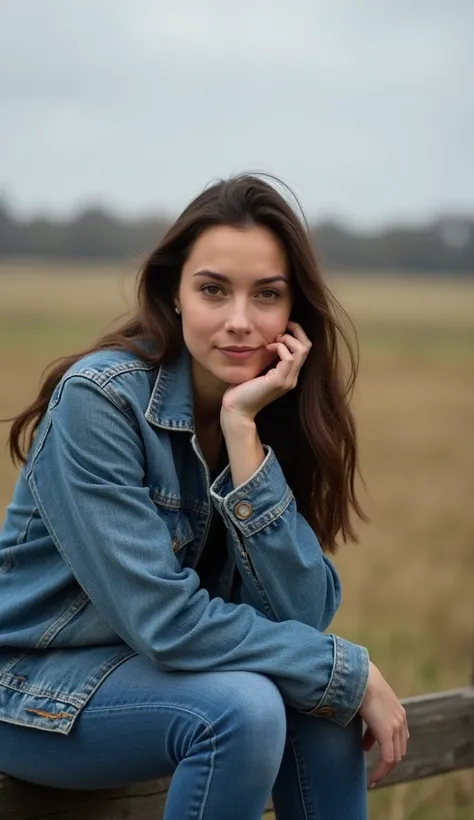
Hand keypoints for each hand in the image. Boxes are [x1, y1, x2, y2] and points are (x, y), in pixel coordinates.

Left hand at [220, 321, 311, 422]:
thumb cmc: (242, 389)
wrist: (237, 409)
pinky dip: (280, 347)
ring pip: (301, 350)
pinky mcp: (279, 381)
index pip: (303, 350)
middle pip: (306, 347)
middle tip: (280, 328)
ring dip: (287, 339)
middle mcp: (292, 378)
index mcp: (288, 375)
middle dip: (296, 331)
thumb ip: (266, 357)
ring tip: (273, 340)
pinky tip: (267, 348)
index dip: (296, 335)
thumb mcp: (258, 369)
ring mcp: (288, 380)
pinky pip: (288, 357)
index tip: (282, 328)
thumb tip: (267, 340)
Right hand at [359, 662, 409, 787]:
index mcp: (398, 712)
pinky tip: (373, 779)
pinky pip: (387, 759)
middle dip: (387, 763)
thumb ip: (369, 717)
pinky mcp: (387, 733)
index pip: (399, 739)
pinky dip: (381, 771)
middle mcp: (400, 721)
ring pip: (394, 757)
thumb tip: (363, 735)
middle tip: (375, 772)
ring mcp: (395, 727)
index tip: (376, 758)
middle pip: (398, 750)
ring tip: (374, 778)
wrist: (360, 675)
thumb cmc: (359, 684)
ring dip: (384, 769)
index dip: (389, 750)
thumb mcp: (367, 702)